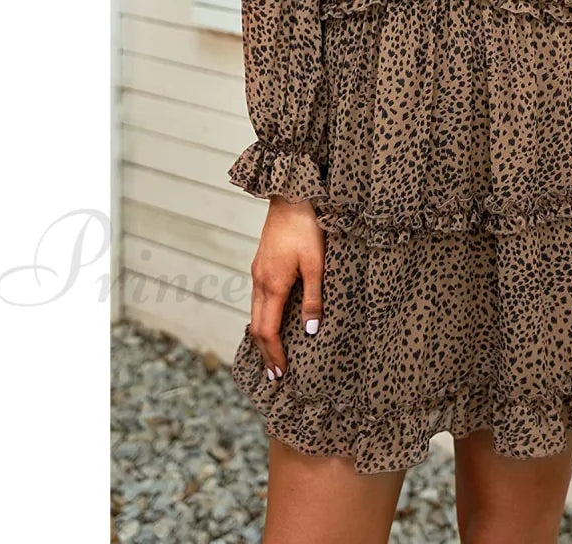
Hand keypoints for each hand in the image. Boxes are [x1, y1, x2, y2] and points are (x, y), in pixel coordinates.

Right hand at [249, 195, 324, 380]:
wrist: (291, 197)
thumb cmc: (307, 228)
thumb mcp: (316, 264)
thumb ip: (313, 298)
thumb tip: (310, 331)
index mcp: (272, 285)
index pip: (267, 330)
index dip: (273, 354)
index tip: (280, 373)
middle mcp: (260, 281)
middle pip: (257, 326)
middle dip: (265, 351)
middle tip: (274, 374)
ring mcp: (258, 271)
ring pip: (255, 312)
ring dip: (263, 336)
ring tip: (272, 353)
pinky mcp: (261, 263)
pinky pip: (257, 299)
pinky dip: (262, 318)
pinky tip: (271, 320)